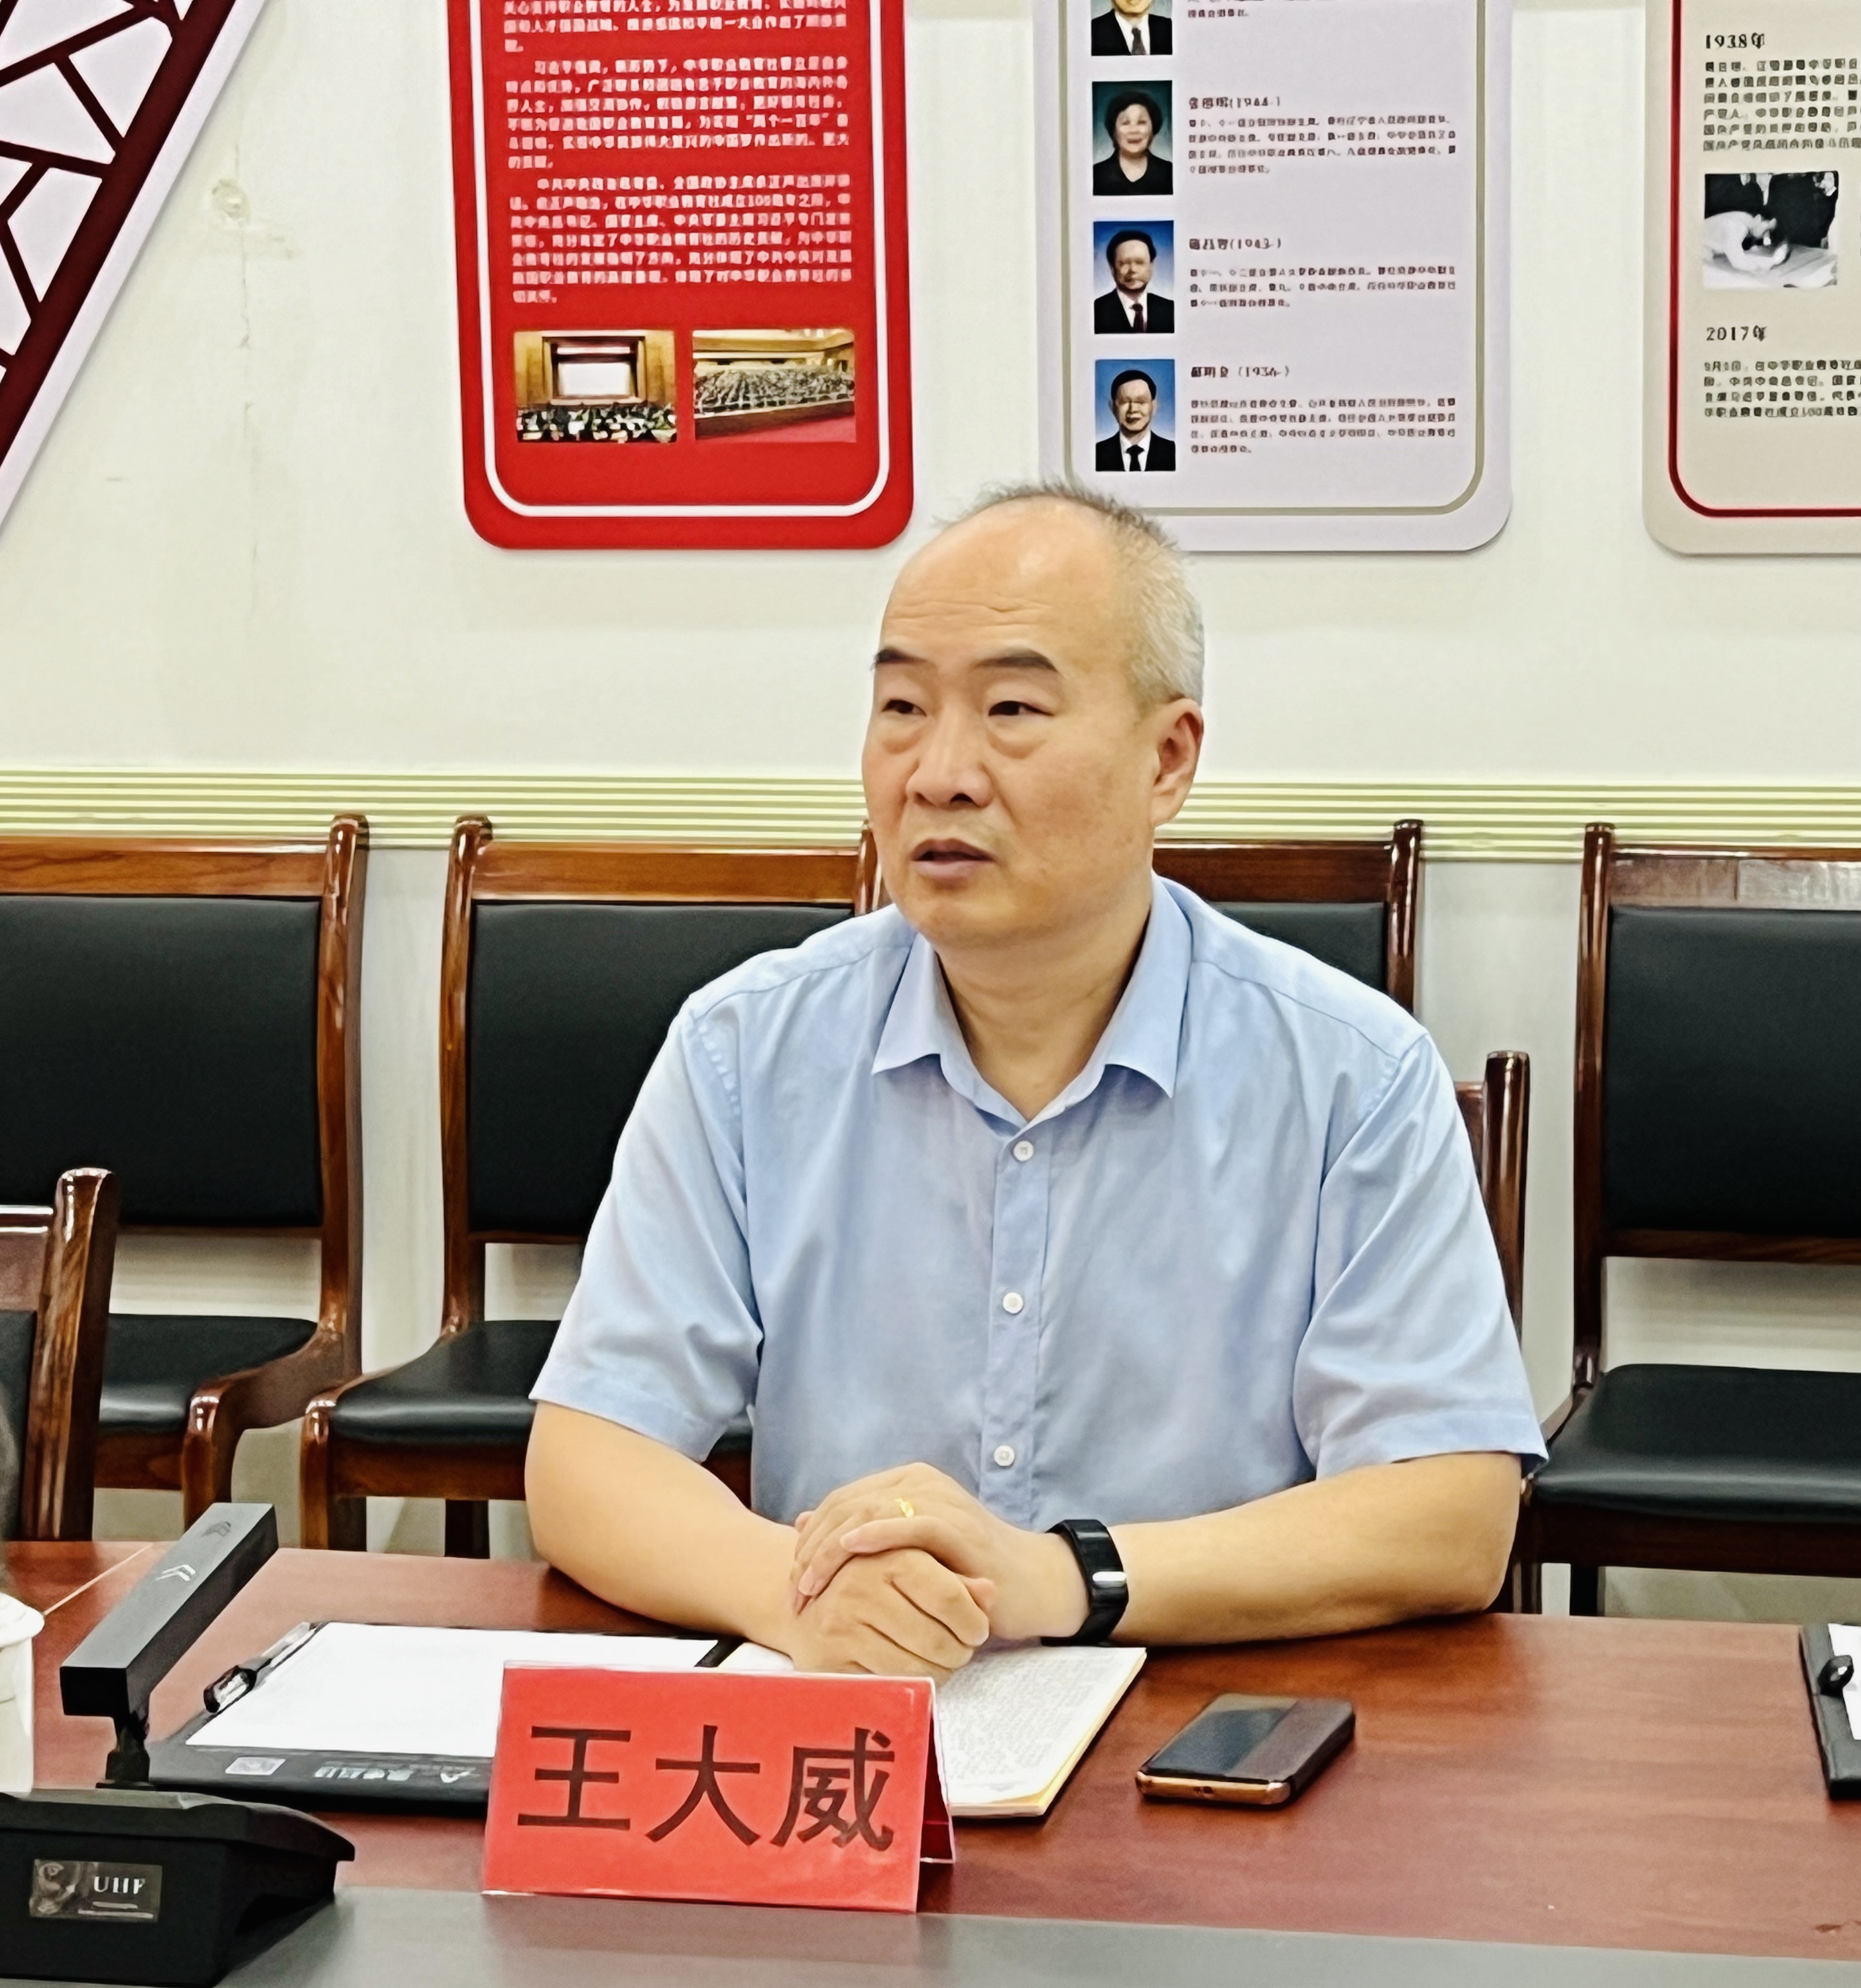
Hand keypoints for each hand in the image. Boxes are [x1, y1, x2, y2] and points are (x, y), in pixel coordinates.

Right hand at [778, 1547, 991, 1681]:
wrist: (810, 1605)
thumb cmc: (875, 1586)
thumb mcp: (916, 1569)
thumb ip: (956, 1580)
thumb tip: (991, 1591)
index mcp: (887, 1555)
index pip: (947, 1594)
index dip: (972, 1619)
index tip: (978, 1630)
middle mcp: (860, 1586)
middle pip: (935, 1638)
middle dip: (959, 1652)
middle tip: (962, 1651)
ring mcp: (841, 1624)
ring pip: (915, 1667)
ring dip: (940, 1671)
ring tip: (943, 1661)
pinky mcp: (829, 1659)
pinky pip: (889, 1684)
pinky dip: (911, 1684)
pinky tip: (916, 1672)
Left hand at [790, 1464, 1087, 1643]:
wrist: (1033, 1583)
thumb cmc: (968, 1574)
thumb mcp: (908, 1554)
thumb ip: (863, 1535)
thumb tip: (804, 1522)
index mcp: (906, 1483)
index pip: (841, 1500)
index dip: (811, 1538)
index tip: (793, 1581)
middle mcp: (920, 1482)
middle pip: (847, 1504)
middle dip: (813, 1549)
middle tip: (796, 1590)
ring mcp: (940, 1500)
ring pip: (869, 1510)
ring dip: (833, 1549)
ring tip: (810, 1584)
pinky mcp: (958, 1524)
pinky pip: (909, 1523)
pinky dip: (876, 1533)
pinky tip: (851, 1549)